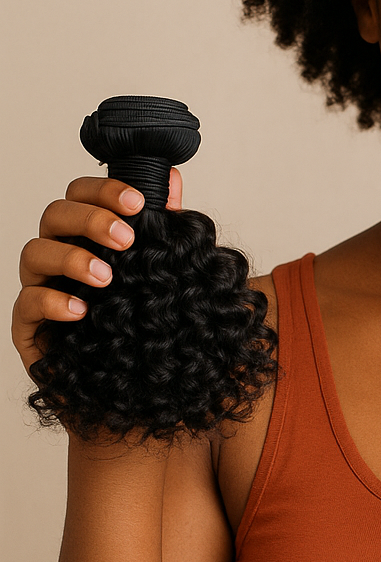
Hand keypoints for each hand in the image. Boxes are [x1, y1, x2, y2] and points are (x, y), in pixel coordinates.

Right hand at [13, 167, 183, 374]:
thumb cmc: (141, 322)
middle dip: (90, 219)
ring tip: (106, 279)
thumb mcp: (161, 270)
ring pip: (33, 252)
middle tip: (126, 239)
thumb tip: (172, 178)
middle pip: (55, 215)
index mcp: (86, 235)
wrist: (134, 384)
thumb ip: (163, 225)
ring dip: (71, 258)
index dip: (104, 191)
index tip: (137, 203)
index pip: (81, 195)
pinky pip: (26, 303)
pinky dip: (52, 302)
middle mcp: (58, 255)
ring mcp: (40, 287)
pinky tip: (81, 311)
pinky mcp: (29, 325)